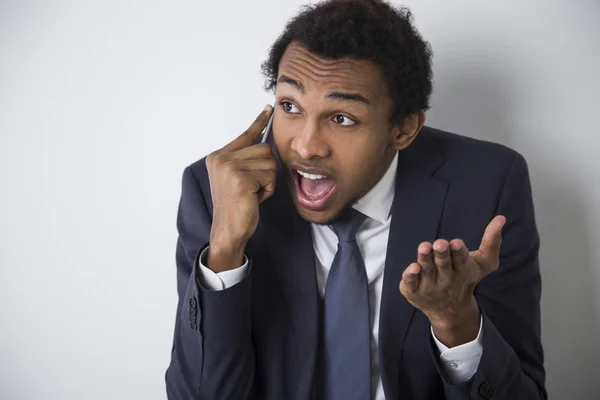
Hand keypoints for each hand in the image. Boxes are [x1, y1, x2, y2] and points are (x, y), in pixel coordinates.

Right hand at [205, 105, 275, 271]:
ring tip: (252, 194)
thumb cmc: (238, 206)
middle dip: (266, 170)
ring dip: (267, 181)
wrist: (228, 230)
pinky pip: (270, 176)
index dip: (259, 122)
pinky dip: (268, 190)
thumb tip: (267, 144)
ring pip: (269, 163)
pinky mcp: (241, 179)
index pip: (245, 135)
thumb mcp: (238, 178)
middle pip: (265, 149)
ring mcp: (229, 168)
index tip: (269, 108)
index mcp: (218, 156)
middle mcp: (221, 158)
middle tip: (253, 188)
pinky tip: (254, 199)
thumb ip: (246, 160)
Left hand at [399, 215, 506, 345]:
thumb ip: (492, 241)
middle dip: (442, 254)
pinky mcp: (414, 291)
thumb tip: (501, 218)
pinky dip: (410, 277)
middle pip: (443, 264)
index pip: (462, 260)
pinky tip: (412, 268)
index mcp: (463, 270)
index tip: (457, 242)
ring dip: (425, 259)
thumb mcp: (483, 263)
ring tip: (424, 247)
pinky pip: (411, 284)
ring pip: (426, 271)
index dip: (459, 252)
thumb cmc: (465, 279)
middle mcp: (446, 279)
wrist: (450, 311)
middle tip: (439, 243)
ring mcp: (430, 286)